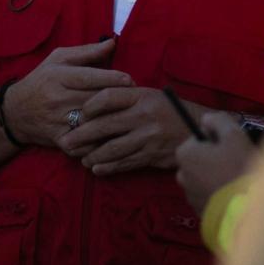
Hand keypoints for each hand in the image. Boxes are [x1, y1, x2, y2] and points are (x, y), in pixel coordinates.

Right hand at [6, 39, 132, 146]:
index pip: (89, 77)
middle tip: (136, 98)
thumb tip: (113, 43)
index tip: (130, 80)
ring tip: (130, 117)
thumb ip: (87, 52)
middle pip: (94, 100)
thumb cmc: (41, 81)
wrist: (15, 112)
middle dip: (117, 99)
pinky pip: (85, 143)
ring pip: (92, 123)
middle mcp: (57, 99)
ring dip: (113, 121)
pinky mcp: (60, 140)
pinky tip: (114, 137)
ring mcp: (58, 121)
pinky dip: (101, 142)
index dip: (112, 79)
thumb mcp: (58, 59)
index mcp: (58, 77)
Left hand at [57, 87, 199, 176]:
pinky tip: (97, 169)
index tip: (80, 113)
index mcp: (141, 96)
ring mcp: (148, 137)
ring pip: (113, 148)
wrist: (197, 129)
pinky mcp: (152, 155)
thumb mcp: (149, 95)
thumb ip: (125, 97)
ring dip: (94, 155)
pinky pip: (126, 163)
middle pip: (106, 125)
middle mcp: (144, 115)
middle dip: (82, 135)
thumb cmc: (168, 109)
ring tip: (82, 159)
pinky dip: (110, 167)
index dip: (91, 104)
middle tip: (66, 142)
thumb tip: (93, 103)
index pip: (109, 96)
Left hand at [174, 113, 259, 213]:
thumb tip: (205, 119)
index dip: (216, 140)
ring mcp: (189, 196)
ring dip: (215, 177)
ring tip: (235, 181)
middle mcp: (181, 174)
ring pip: (203, 178)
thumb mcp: (232, 135)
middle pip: (200, 159)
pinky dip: (217, 194)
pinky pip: (208, 196)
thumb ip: (218, 120)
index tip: (231, 147)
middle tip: (235, 164)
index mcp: (184, 153)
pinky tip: (232, 195)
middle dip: (214, 159)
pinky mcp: (199, 212)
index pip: (199, 138)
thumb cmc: (237, 167)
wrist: (244, 209)